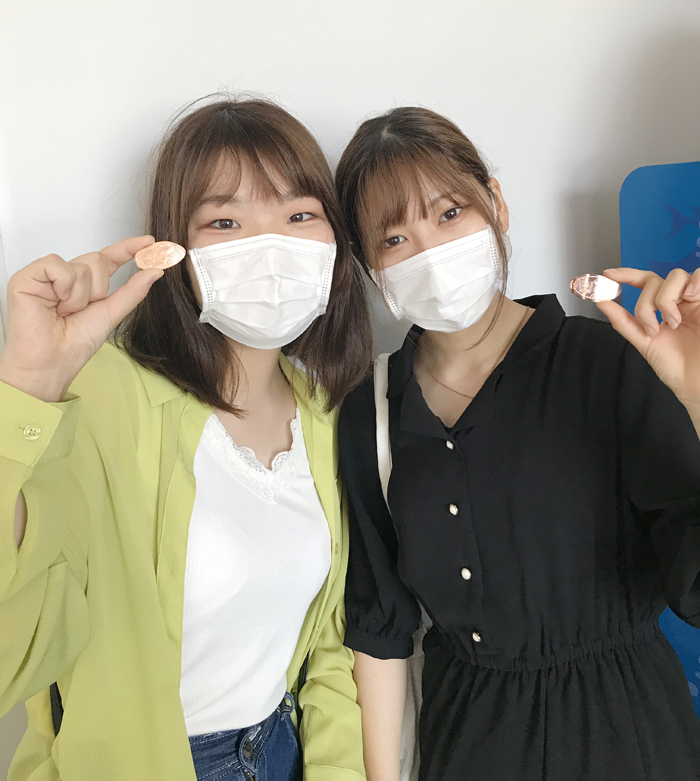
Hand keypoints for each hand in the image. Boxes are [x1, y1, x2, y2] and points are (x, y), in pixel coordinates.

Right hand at [0, 235, 161, 401]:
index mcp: (86, 285)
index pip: (109, 258)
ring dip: (81, 295)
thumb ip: (133, 291)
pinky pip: (57, 265)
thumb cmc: (74, 345)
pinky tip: (55, 302)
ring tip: (64, 312)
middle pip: (97, 260)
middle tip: (81, 310)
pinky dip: (64, 286)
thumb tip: (154, 271)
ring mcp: (47, 275)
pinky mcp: (28, 276)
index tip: (149, 243)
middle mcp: (67, 276)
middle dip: (99, 288)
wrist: (51, 363)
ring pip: (82, 264)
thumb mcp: (111, 314)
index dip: (128, 249)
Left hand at [597, 267, 699, 407]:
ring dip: (665, 299)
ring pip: (675, 277)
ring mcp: (695, 300)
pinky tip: (690, 298)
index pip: (645, 283)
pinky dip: (691, 283)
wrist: (696, 381)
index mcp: (663, 310)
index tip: (608, 275)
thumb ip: (623, 321)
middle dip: (646, 304)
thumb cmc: (675, 366)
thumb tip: (601, 301)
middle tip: (652, 329)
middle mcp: (679, 301)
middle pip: (655, 281)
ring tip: (673, 323)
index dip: (627, 275)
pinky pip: (699, 275)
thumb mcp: (644, 341)